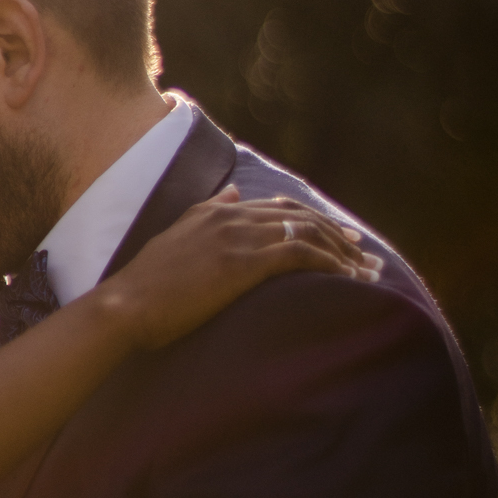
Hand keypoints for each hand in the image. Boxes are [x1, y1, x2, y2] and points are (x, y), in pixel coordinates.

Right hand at [111, 191, 379, 349]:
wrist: (127, 305)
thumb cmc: (145, 287)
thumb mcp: (177, 237)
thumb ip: (207, 212)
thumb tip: (232, 192)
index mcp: (216, 211)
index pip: (278, 207)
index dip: (314, 220)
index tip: (340, 236)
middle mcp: (232, 215)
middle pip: (301, 217)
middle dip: (338, 235)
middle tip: (367, 254)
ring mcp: (240, 236)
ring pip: (308, 234)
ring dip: (344, 253)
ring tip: (370, 273)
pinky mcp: (246, 261)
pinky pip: (302, 255)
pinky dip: (332, 265)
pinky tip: (350, 280)